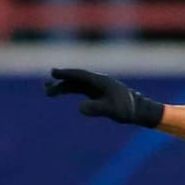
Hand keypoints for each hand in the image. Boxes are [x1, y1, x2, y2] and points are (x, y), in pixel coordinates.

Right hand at [45, 68, 163, 127]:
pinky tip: (59, 92)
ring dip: (62, 87)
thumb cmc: (126, 110)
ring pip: (75, 84)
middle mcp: (97, 81)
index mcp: (101, 81)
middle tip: (46, 88)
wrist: (138, 110)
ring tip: (47, 92)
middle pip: (75, 79)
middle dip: (61, 81)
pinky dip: (68, 89)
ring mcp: (95, 86)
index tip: (54, 73)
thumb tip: (79, 109)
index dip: (67, 74)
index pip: (80, 75)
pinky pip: (78, 88)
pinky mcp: (95, 92)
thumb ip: (97, 108)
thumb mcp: (112, 111)